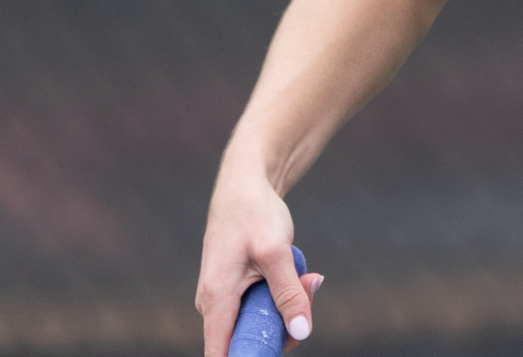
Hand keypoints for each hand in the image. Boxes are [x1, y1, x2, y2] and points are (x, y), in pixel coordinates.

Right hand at [195, 169, 324, 355]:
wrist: (245, 184)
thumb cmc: (255, 213)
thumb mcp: (277, 252)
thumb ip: (289, 293)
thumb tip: (302, 332)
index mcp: (216, 300)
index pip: (222, 356)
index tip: (277, 347)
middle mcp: (213, 305)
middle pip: (248, 342)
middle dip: (283, 328)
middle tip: (309, 294)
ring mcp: (223, 298)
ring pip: (258, 324)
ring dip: (287, 309)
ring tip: (307, 277)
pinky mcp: (235, 291)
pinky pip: (260, 308)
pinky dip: (282, 297)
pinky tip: (298, 274)